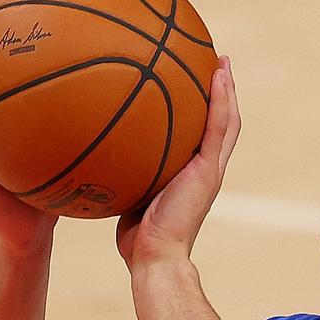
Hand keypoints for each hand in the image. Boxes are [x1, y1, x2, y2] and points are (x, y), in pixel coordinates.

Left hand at [116, 56, 240, 269]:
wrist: (154, 257)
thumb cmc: (137, 239)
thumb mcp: (127, 196)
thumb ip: (122, 175)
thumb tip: (92, 155)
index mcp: (191, 176)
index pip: (203, 139)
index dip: (204, 113)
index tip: (197, 86)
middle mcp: (205, 170)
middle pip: (221, 125)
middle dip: (221, 95)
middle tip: (216, 65)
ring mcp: (209, 169)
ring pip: (227, 122)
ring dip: (227, 90)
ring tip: (222, 62)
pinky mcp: (208, 170)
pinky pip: (219, 127)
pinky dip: (222, 100)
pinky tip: (218, 75)